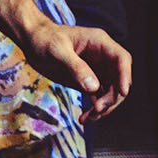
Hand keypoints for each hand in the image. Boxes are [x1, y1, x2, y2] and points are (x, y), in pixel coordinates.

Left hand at [17, 19, 132, 119]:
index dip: (125, 76)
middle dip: (112, 97)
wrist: (32, 41)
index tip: (122, 93)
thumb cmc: (44, 39)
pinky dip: (94, 110)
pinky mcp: (88, 81)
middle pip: (119, 79)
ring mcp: (96, 70)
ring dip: (104, 107)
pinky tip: (84, 118)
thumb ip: (76, 68)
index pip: (121, 59)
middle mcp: (102, 57)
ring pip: (110, 92)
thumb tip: (93, 87)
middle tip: (97, 110)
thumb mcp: (57, 51)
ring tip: (88, 118)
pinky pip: (98, 97)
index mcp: (99, 43)